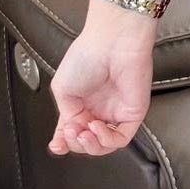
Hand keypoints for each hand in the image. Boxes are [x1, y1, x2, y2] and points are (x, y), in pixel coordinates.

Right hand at [48, 17, 154, 156]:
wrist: (111, 42)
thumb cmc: (87, 56)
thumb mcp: (62, 88)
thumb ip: (66, 114)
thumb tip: (71, 130)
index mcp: (81, 102)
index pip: (73, 130)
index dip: (64, 141)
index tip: (56, 146)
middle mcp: (99, 109)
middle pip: (88, 142)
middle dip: (76, 144)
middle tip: (71, 132)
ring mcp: (116, 112)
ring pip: (105, 145)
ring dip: (90, 146)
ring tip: (82, 133)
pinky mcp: (132, 114)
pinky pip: (121, 138)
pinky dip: (106, 139)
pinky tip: (96, 127)